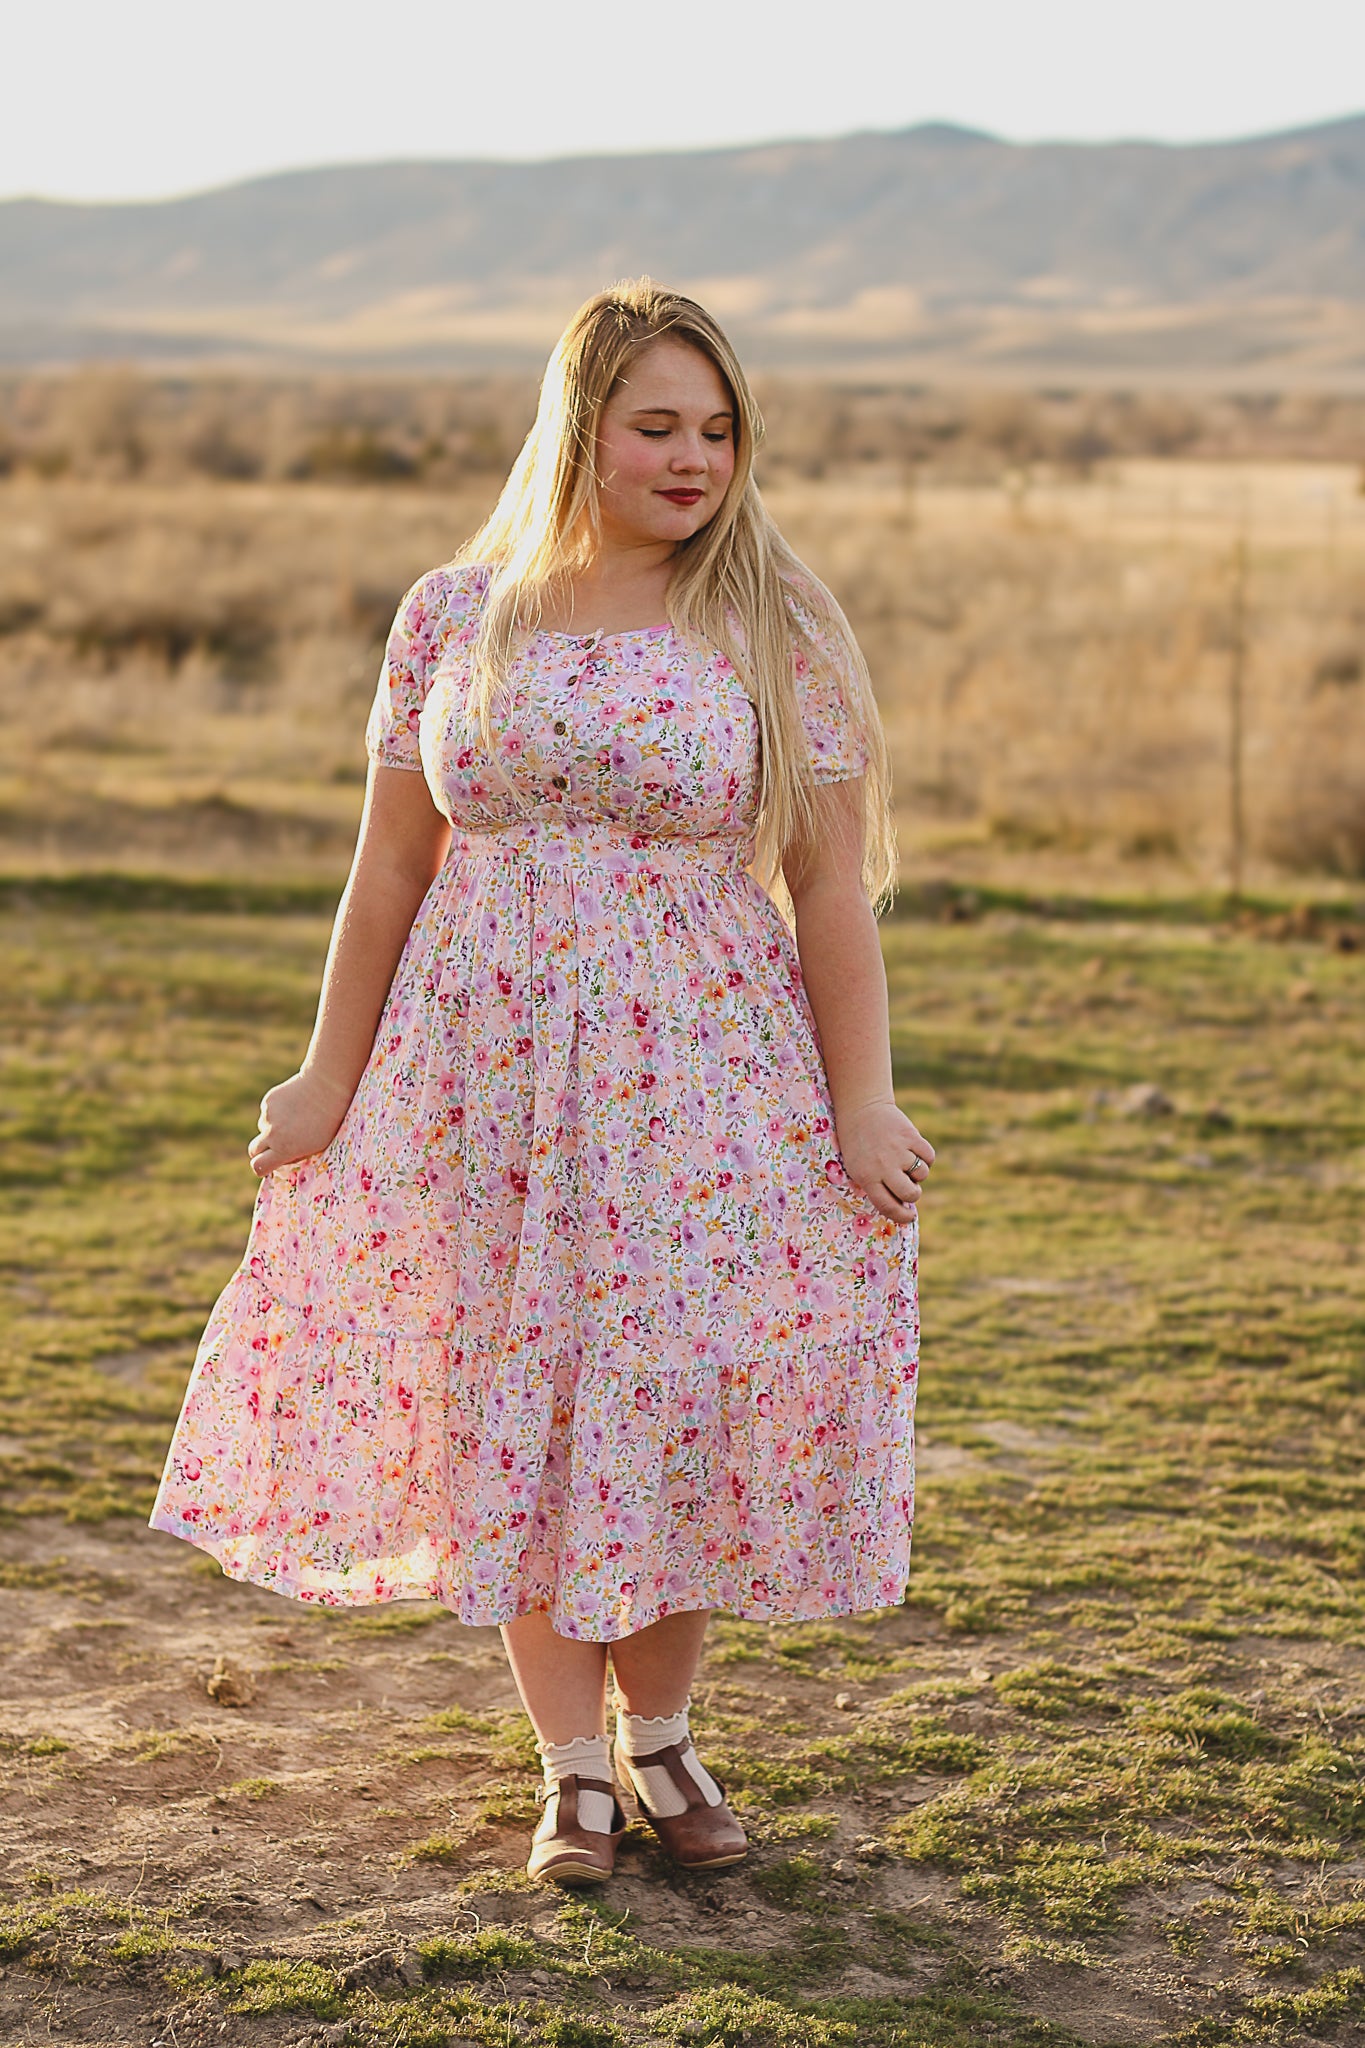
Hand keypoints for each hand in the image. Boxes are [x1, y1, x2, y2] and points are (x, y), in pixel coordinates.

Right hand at [248, 1068, 353, 1177]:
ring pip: (263, 1128)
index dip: (261, 1168)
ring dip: (272, 1129)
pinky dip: (276, 1112)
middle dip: (261, 1152)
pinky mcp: (268, 1101)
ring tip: (296, 1119)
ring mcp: (268, 1116)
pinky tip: (294, 1105)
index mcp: (283, 1149)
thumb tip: (282, 1160)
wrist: (326, 1088)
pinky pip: (268, 1113)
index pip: (258, 1166)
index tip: (266, 1167)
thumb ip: (296, 1155)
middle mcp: (271, 1134)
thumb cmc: (328, 1121)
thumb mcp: (316, 1146)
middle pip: (254, 1150)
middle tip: (276, 1148)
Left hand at [834, 1096, 935, 1226]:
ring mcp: (898, 1150)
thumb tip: (903, 1205)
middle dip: (913, 1194)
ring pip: (922, 1174)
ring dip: (918, 1173)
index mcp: (867, 1177)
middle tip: (909, 1186)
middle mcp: (883, 1165)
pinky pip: (929, 1156)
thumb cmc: (858, 1145)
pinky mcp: (910, 1136)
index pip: (889, 1206)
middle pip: (911, 1193)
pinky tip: (914, 1151)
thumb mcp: (857, 1168)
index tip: (910, 1217)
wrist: (861, 1110)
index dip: (902, 1216)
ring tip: (906, 1162)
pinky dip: (926, 1157)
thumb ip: (876, 1187)